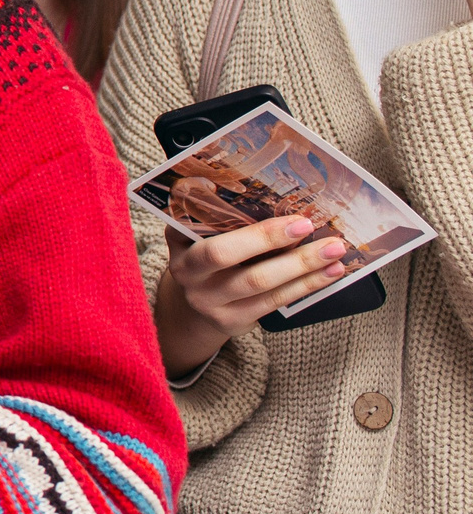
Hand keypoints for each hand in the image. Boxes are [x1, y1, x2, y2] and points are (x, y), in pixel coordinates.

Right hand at [154, 213, 351, 374]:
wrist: (197, 305)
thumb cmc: (208, 259)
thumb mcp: (197, 235)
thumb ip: (215, 215)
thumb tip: (261, 192)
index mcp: (180, 244)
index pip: (203, 226)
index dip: (242, 223)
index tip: (283, 211)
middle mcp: (187, 274)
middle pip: (227, 256)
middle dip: (270, 238)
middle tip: (308, 225)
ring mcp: (208, 301)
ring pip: (258, 282)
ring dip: (299, 264)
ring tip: (333, 250)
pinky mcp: (231, 320)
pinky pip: (273, 301)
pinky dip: (305, 286)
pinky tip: (329, 273)